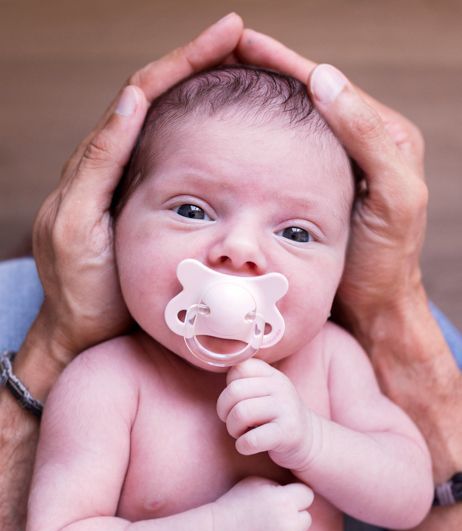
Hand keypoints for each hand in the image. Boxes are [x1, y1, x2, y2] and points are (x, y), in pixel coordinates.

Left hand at [31, 13, 243, 364]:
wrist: (83, 333)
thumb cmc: (80, 288)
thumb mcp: (79, 226)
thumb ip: (99, 165)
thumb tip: (132, 101)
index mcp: (98, 162)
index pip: (142, 93)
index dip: (184, 61)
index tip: (227, 35)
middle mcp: (118, 165)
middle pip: (161, 99)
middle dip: (201, 65)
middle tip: (247, 43)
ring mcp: (138, 187)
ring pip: (173, 128)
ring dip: (206, 97)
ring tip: (249, 75)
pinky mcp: (157, 212)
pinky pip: (182, 165)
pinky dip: (209, 143)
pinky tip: (235, 138)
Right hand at [212, 476, 312, 530]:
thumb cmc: (233, 505)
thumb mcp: (255, 483)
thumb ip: (279, 485)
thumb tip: (294, 493)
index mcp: (284, 501)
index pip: (307, 495)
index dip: (295, 497)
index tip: (281, 501)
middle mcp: (289, 525)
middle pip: (306, 519)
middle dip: (292, 518)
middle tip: (270, 520)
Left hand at [217, 358, 312, 470]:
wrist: (310, 441)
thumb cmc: (276, 417)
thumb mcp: (266, 392)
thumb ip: (245, 381)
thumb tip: (225, 374)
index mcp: (272, 375)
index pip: (238, 368)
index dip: (227, 388)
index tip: (236, 403)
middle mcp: (281, 387)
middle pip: (234, 391)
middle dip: (224, 411)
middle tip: (234, 422)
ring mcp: (287, 409)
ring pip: (240, 413)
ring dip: (233, 429)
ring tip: (242, 433)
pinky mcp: (288, 433)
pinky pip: (251, 440)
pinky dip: (242, 446)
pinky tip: (248, 446)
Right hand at [237, 30, 427, 332]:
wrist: (374, 307)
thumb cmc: (387, 260)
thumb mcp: (393, 197)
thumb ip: (367, 138)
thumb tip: (325, 78)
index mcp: (384, 136)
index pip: (328, 85)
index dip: (284, 63)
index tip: (241, 43)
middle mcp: (359, 144)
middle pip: (307, 97)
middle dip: (265, 74)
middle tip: (218, 57)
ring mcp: (335, 168)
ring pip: (292, 124)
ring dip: (258, 104)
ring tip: (216, 87)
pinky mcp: (313, 192)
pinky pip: (283, 156)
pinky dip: (258, 142)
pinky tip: (231, 140)